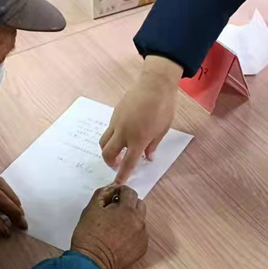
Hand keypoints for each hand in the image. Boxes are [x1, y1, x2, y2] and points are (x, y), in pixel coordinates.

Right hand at [71, 185, 147, 268]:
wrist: (92, 262)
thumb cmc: (89, 235)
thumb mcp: (91, 209)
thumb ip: (103, 194)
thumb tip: (112, 187)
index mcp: (127, 210)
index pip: (129, 192)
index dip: (119, 192)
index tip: (112, 198)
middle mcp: (138, 221)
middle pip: (138, 204)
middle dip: (128, 204)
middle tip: (114, 212)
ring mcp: (142, 236)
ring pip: (140, 219)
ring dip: (131, 219)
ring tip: (116, 227)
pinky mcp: (142, 248)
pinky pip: (140, 234)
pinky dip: (132, 233)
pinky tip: (119, 239)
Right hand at [100, 56, 182, 183]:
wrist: (155, 85)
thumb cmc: (164, 108)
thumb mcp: (162, 130)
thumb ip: (152, 145)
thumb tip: (147, 157)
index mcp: (138, 140)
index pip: (128, 162)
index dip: (122, 174)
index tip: (118, 183)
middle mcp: (124, 133)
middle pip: (108, 153)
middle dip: (110, 163)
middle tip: (117, 164)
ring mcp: (117, 123)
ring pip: (104, 141)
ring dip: (107, 150)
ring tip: (116, 151)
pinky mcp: (114, 114)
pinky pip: (109, 129)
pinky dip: (112, 136)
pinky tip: (122, 134)